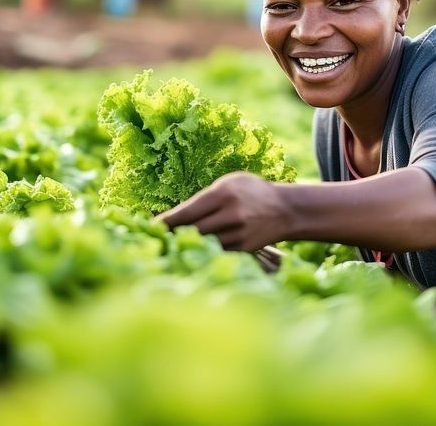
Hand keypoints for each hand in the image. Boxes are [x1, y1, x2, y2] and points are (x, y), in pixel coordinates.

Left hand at [155, 172, 291, 251]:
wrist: (285, 210)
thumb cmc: (252, 191)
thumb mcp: (230, 182)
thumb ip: (206, 197)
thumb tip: (178, 215)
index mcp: (223, 194)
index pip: (187, 211)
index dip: (166, 221)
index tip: (150, 226)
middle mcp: (231, 214)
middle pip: (192, 230)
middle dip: (172, 235)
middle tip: (155, 239)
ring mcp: (238, 234)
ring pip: (203, 243)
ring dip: (185, 246)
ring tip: (169, 245)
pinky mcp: (243, 250)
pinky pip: (217, 252)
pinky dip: (203, 252)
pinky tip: (192, 251)